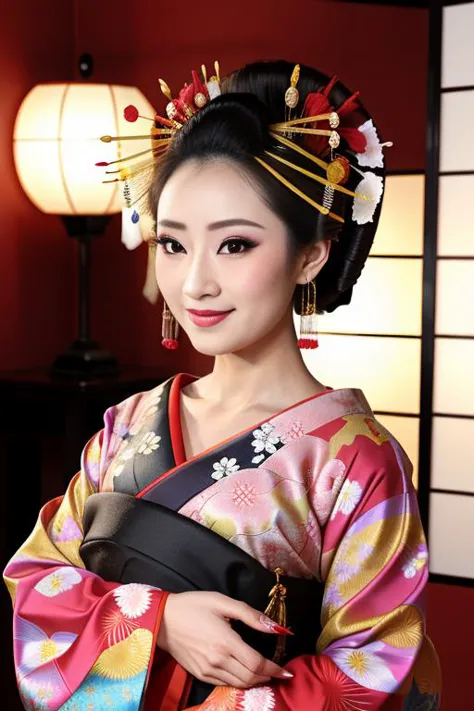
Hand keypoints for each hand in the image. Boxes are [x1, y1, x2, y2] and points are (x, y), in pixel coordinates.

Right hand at [157, 591, 293, 688]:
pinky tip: (244, 673)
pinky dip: (239, 682)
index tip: (286, 670)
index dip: (274, 669)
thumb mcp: (222, 602)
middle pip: (250, 678)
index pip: (257, 664)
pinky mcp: (199, 674)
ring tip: (265, 674)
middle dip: (268, 677)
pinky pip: (225, 683)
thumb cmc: (194, 605)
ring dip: (255, 681)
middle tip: (278, 673)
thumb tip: (276, 627)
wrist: (162, 618)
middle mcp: (217, 660)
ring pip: (239, 684)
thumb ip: (251, 615)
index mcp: (225, 642)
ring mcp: (207, 670)